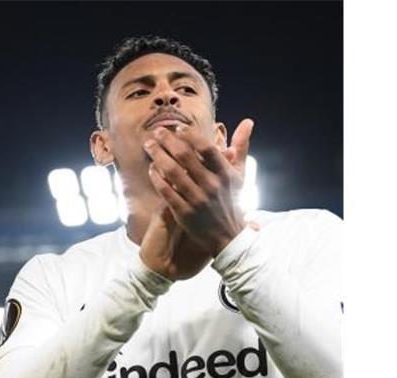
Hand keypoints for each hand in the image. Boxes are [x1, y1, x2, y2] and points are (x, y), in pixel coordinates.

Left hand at [142, 119, 253, 269]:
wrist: (227, 235)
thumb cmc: (231, 200)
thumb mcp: (239, 174)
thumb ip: (241, 147)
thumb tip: (248, 122)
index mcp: (225, 174)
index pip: (206, 148)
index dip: (191, 135)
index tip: (178, 128)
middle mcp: (211, 185)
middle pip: (185, 157)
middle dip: (168, 141)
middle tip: (157, 132)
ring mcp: (196, 199)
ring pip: (172, 172)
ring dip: (158, 156)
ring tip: (149, 146)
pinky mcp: (183, 212)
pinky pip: (166, 191)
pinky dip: (157, 178)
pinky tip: (151, 169)